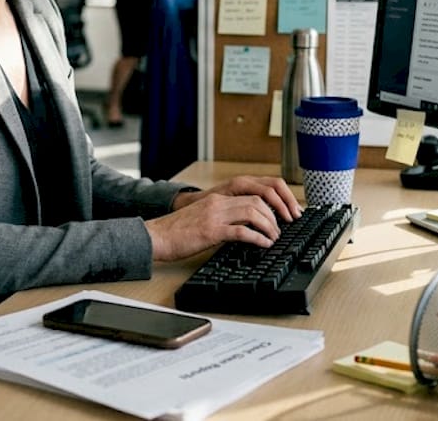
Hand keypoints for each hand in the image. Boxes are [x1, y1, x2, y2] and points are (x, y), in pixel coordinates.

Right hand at [146, 193, 281, 260]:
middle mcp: (218, 204)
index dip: (270, 204)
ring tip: (274, 238)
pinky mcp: (211, 231)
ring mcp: (215, 216)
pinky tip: (263, 244)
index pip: (252, 194)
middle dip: (274, 215)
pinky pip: (241, 231)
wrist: (156, 236)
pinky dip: (257, 238)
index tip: (279, 216)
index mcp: (217, 200)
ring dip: (269, 226)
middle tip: (281, 229)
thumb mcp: (202, 219)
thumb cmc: (176, 232)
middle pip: (257, 201)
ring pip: (252, 212)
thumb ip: (221, 219)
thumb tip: (242, 229)